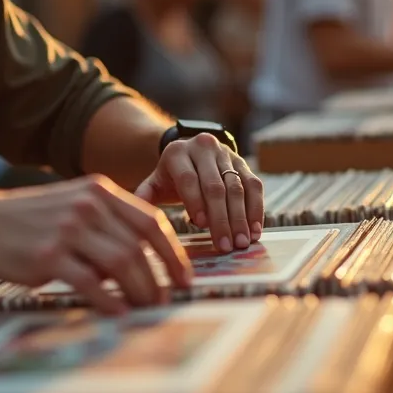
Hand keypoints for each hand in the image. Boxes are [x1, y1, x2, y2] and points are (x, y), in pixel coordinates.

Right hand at [0, 175, 192, 314]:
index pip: (150, 221)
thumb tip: (142, 262)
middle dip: (159, 279)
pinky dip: (110, 301)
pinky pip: (91, 283)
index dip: (173, 252)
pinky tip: (118, 313)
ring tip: (147, 309)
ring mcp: (68, 229)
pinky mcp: (49, 256)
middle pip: (139, 247)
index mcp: (98, 191)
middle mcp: (87, 206)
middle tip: (165, 301)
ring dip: (140, 291)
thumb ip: (107, 224)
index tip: (184, 277)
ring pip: (121, 264)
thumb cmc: (28, 220)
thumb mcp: (72, 205)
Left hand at [133, 133, 264, 253]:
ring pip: (237, 186)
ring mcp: (226, 153)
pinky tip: (256, 230)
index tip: (201, 225)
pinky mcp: (243, 162)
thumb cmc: (169, 177)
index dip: (196, 201)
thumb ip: (145, 197)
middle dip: (222, 218)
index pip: (188, 178)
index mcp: (177, 152)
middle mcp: (204, 147)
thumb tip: (136, 217)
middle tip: (227, 245)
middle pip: (215, 185)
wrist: (190, 154)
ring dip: (242, 217)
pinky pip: (254, 185)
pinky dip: (256, 209)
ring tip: (243, 242)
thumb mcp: (154, 183)